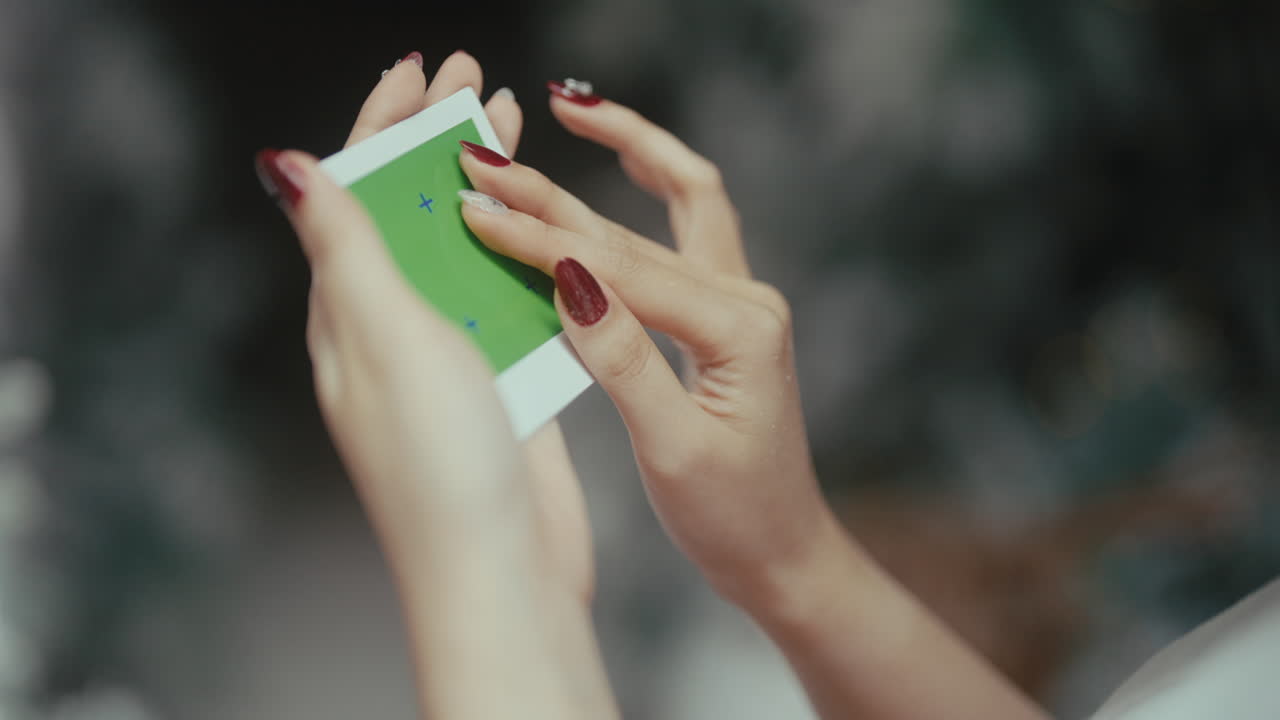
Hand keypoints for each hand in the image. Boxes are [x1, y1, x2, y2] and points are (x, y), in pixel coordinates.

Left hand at [346, 51, 592, 604]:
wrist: (502, 570)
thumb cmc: (440, 463)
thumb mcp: (384, 337)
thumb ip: (344, 247)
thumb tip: (285, 165)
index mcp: (348, 317)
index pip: (355, 197)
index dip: (382, 126)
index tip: (418, 70)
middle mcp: (391, 334)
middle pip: (411, 215)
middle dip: (437, 144)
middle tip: (474, 80)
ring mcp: (447, 360)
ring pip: (464, 254)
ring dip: (487, 193)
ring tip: (513, 136)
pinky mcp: (499, 385)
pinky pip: (505, 302)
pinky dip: (523, 256)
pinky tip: (549, 231)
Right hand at [458, 85, 833, 609]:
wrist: (781, 551)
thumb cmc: (732, 518)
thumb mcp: (673, 452)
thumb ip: (623, 363)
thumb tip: (567, 280)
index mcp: (738, 331)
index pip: (620, 268)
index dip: (541, 236)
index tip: (475, 204)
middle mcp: (747, 302)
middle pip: (639, 226)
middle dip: (557, 186)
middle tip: (487, 150)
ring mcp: (740, 304)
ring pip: (672, 211)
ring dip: (620, 158)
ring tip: (568, 108)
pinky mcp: (726, 315)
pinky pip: (686, 233)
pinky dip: (650, 190)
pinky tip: (624, 165)